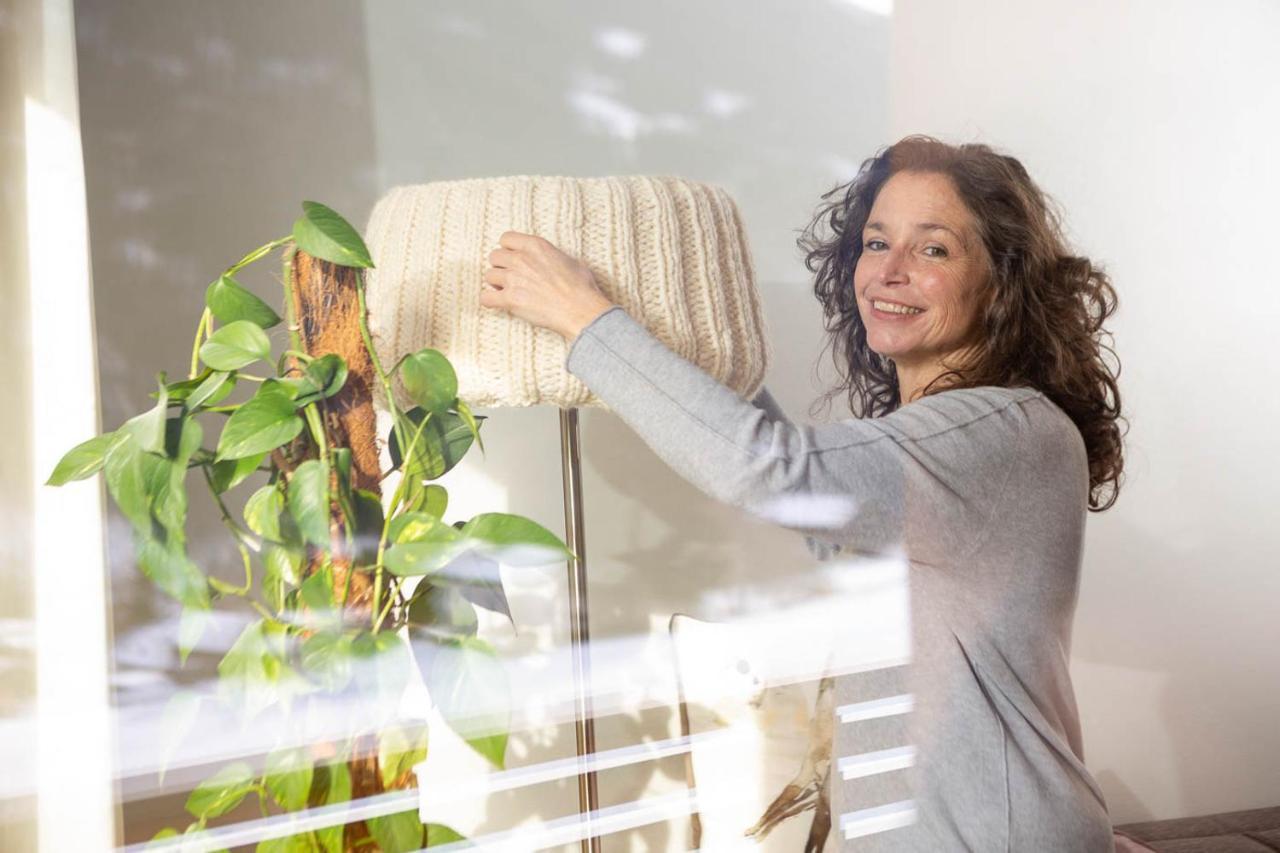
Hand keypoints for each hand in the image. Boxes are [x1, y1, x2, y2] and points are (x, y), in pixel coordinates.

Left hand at [481, 230, 615, 341]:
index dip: (508, 249)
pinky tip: (498, 303)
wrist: (580, 310)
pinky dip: (489, 301)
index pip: (506, 238)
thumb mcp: (572, 261)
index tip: (513, 259)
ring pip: (489, 276)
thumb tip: (556, 261)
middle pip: (494, 257)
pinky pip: (485, 297)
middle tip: (510, 277)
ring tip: (507, 292)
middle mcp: (521, 259)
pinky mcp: (510, 299)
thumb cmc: (581, 288)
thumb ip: (555, 257)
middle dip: (501, 267)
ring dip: (496, 284)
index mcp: (536, 246)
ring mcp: (514, 279)